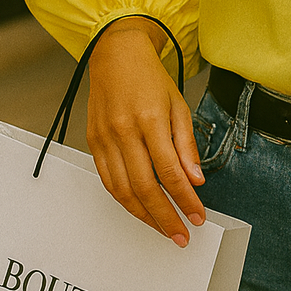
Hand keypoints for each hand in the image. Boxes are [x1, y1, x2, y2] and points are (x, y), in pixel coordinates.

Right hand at [86, 18, 204, 245]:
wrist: (116, 55)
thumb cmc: (151, 79)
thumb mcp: (178, 105)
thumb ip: (186, 145)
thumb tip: (196, 180)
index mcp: (150, 119)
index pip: (170, 171)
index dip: (185, 199)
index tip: (198, 216)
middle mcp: (123, 130)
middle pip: (144, 187)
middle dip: (165, 217)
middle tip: (181, 235)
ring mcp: (104, 138)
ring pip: (122, 190)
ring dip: (143, 215)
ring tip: (163, 229)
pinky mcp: (92, 141)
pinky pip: (107, 180)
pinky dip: (123, 200)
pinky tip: (139, 210)